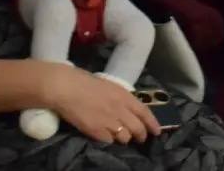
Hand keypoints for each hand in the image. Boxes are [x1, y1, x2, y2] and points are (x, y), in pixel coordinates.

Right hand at [44, 65, 158, 144]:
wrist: (66, 88)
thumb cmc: (85, 82)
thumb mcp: (110, 86)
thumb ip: (121, 98)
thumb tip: (128, 108)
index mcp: (124, 95)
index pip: (145, 113)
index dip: (153, 124)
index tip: (157, 131)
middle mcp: (120, 109)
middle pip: (137, 128)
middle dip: (141, 136)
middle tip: (140, 138)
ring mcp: (108, 121)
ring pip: (125, 137)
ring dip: (124, 138)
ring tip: (120, 136)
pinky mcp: (96, 131)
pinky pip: (109, 141)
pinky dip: (109, 140)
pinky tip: (105, 136)